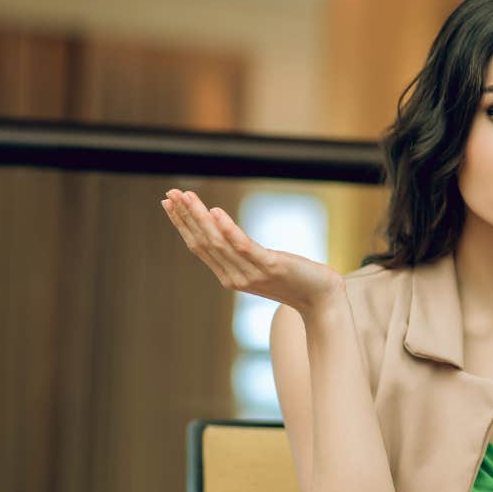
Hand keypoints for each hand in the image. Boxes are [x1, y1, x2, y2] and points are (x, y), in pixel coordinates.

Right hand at [161, 189, 344, 314]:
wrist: (323, 299)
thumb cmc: (296, 280)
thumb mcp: (264, 268)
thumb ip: (245, 257)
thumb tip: (230, 237)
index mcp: (230, 276)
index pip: (199, 246)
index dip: (183, 224)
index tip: (169, 202)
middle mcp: (235, 277)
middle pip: (203, 242)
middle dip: (184, 216)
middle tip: (170, 192)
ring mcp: (251, 273)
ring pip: (218, 242)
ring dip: (199, 217)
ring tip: (187, 196)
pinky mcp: (270, 266)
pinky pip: (244, 247)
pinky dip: (228, 229)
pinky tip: (216, 212)